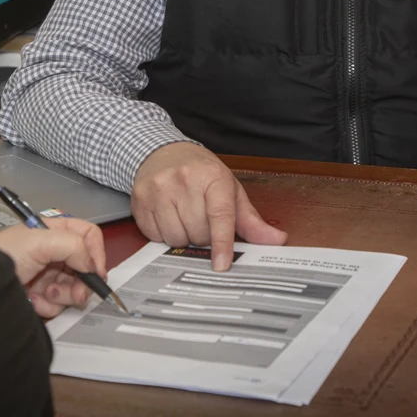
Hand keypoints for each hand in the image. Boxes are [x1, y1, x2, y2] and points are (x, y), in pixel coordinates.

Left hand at [0, 217, 106, 318]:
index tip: (96, 273)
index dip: (96, 253)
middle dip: (79, 282)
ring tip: (44, 294)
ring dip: (62, 296)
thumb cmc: (2, 255)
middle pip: (84, 267)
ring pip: (74, 288)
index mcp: (55, 231)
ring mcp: (48, 274)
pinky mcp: (41, 295)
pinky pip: (58, 304)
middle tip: (75, 293)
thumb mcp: (39, 242)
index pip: (88, 236)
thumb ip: (73, 246)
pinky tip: (33, 300)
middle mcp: (54, 251)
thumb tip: (91, 264)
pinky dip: (48, 306)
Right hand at [131, 142, 287, 271]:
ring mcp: (159, 188)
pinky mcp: (140, 199)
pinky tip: (167, 216)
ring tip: (183, 216)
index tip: (222, 264)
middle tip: (201, 219)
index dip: (222, 243)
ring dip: (182, 237)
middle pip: (198, 233)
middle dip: (203, 236)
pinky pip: (154, 236)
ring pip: (175, 238)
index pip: (220, 215)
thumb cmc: (201, 173)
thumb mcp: (229, 189)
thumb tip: (276, 240)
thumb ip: (251, 220)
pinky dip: (163, 234)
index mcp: (212, 176)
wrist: (162, 151)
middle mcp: (184, 179)